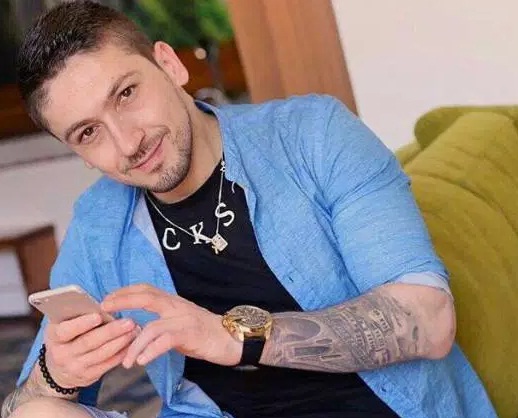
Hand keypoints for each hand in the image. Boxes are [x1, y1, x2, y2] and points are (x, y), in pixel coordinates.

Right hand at [44, 314, 138, 388]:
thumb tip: (103, 304)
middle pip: (88, 342)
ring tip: (135, 331)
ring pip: (101, 354)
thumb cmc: (68, 336)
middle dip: (111, 331)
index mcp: (54, 336)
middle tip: (129, 322)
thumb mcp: (65, 323)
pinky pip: (108, 365)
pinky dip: (122, 353)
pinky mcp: (88, 377)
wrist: (59, 368)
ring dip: (120, 342)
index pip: (66, 330)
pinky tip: (133, 344)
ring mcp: (74, 367)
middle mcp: (61, 354)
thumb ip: (78, 315)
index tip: (98, 316)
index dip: (82, 324)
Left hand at [101, 284, 242, 367]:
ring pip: (153, 326)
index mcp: (173, 302)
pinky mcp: (190, 334)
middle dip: (122, 301)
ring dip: (135, 343)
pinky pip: (166, 341)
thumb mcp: (180, 321)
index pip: (146, 289)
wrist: (233, 337)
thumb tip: (139, 329)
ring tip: (125, 360)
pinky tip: (141, 360)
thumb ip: (162, 321)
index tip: (107, 299)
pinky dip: (151, 350)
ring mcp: (183, 319)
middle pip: (146, 297)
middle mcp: (176, 306)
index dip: (125, 291)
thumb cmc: (205, 331)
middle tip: (104, 310)